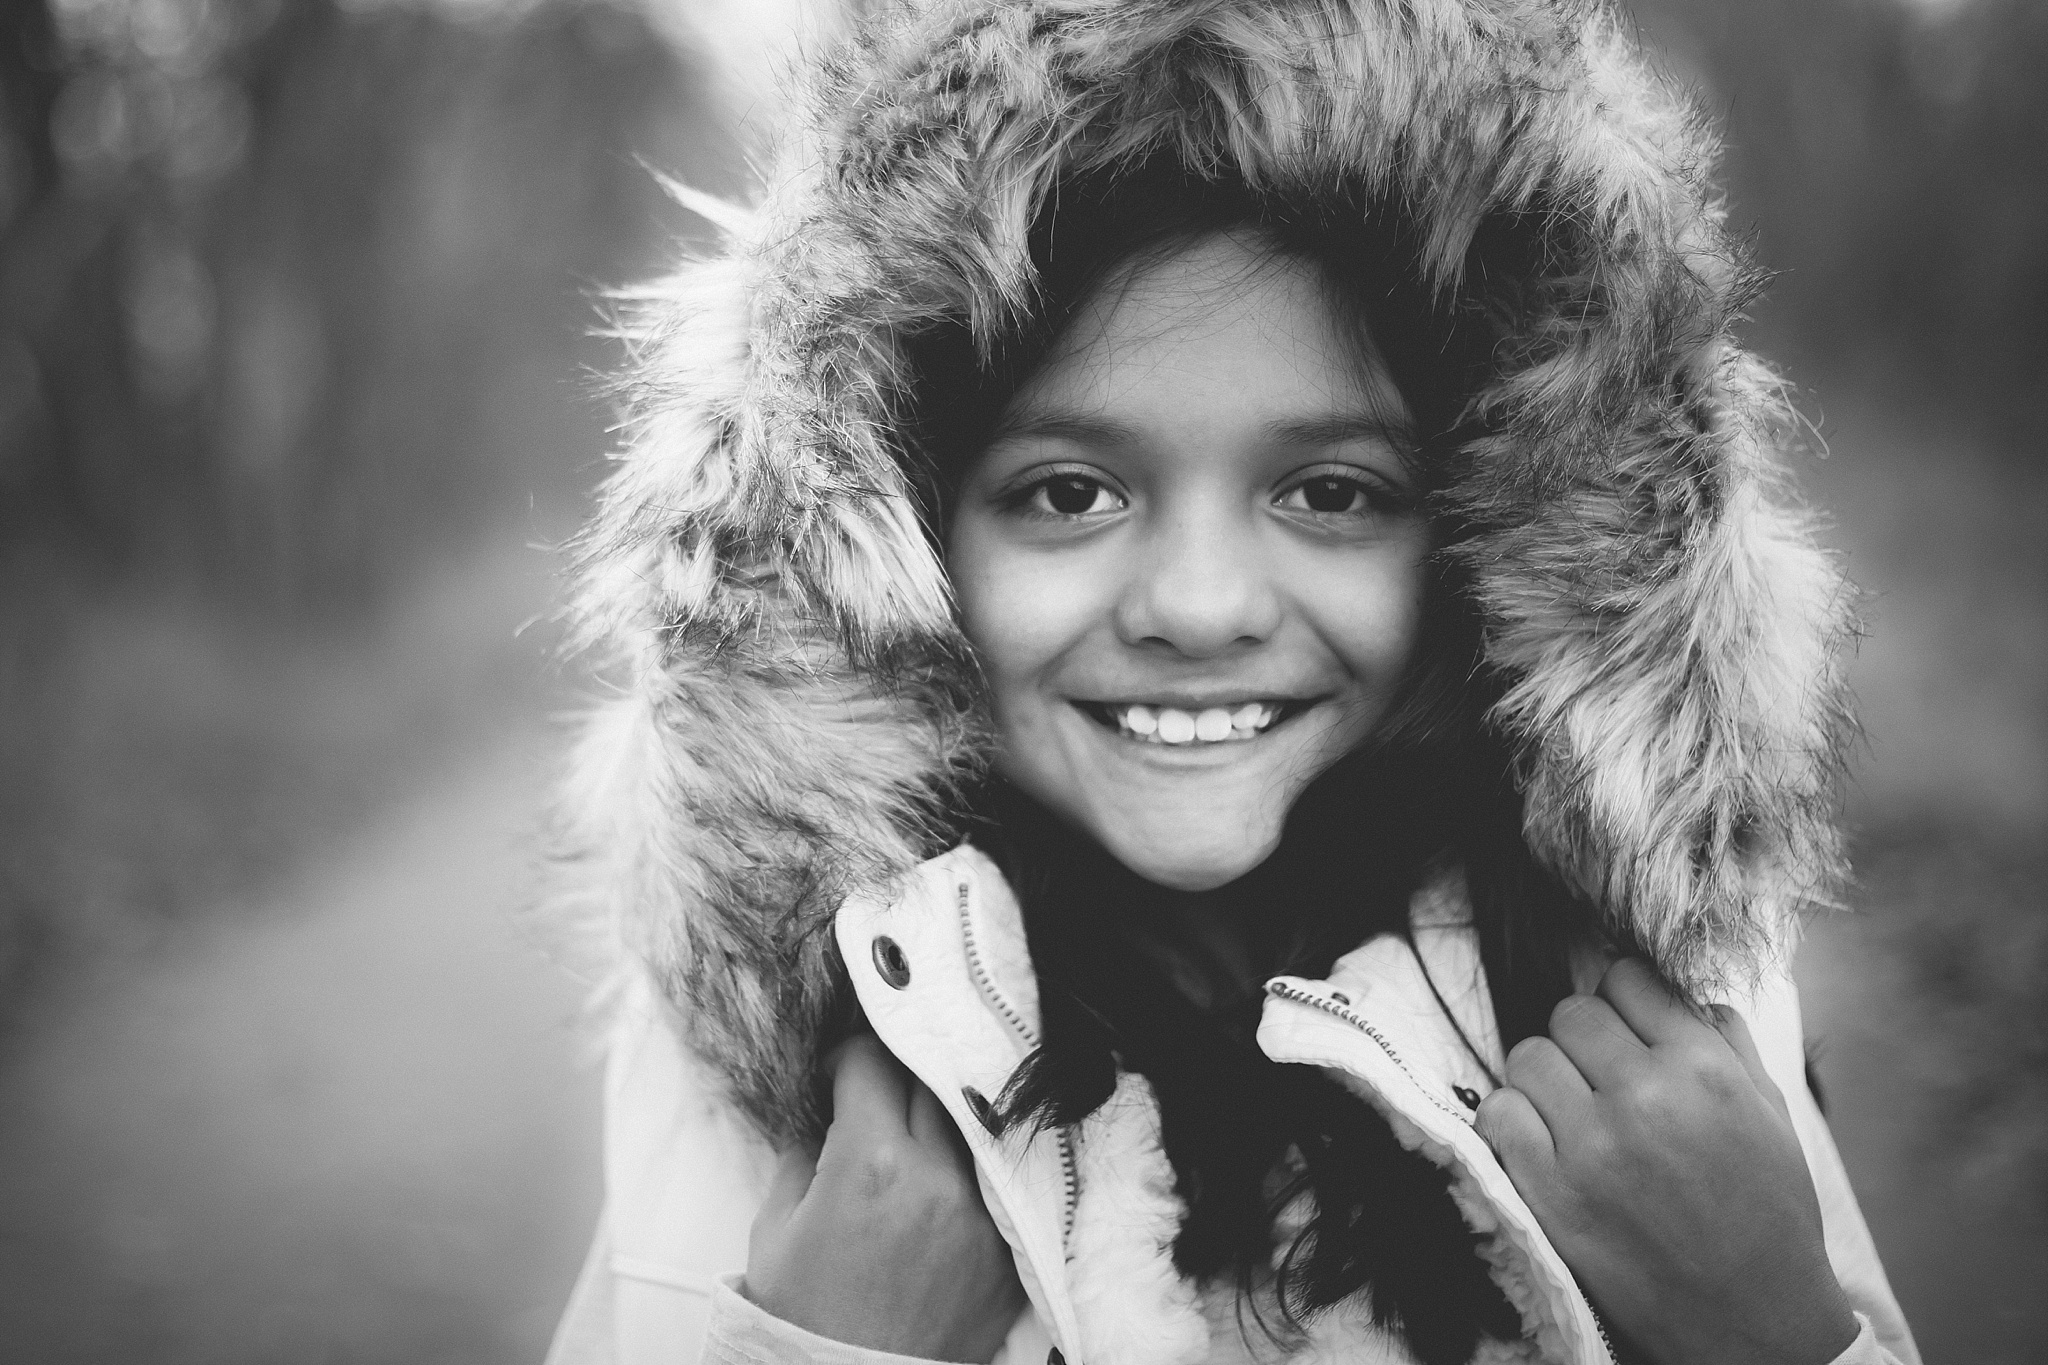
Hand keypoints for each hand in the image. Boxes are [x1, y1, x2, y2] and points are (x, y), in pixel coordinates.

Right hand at [744, 1033, 1025, 1362]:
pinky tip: (942, 1186)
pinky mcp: (1007, 1252)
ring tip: (911, 1142)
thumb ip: (800, 1154)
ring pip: (969, 1126)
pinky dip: (968, 1174)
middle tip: (872, 1103)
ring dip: (938, 1121)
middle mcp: (936, 1178)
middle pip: (927, 1082)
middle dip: (894, 1080)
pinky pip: (995, 1184)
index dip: (845, 1059)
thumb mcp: (775, 1228)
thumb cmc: (803, 1316)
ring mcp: (981, 1216)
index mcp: (870, 1163)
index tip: (835, 1076)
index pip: (870, 1063)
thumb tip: (826, 1115)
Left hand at [1475, 958, 1858, 1364]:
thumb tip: (1683, 992)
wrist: (1757, 1324)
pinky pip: (1498, 1113)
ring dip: (1544, 1079)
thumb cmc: (1769, 1217)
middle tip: (1598, 1076)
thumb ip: (1728, 1043)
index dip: (1623, 999)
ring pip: (1527, 1056)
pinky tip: (1542, 1143)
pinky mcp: (1552, 1192)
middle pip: (1571, 1012)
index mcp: (1704, 1069)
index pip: (1627, 978)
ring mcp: (1593, 1145)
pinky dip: (1512, 1122)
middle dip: (1582, 1039)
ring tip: (1571, 1113)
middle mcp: (1646, 1096)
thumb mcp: (1773, 1117)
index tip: (1625, 1027)